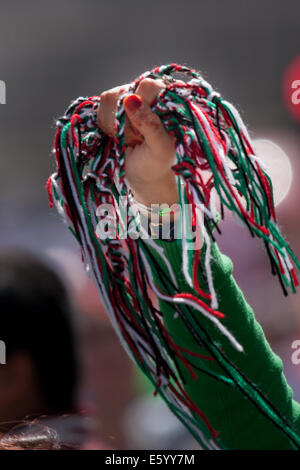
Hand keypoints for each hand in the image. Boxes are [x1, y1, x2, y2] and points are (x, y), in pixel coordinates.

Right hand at [97, 78, 177, 206]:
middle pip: (124, 92)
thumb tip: (130, 98)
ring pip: (109, 98)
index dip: (141, 108)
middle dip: (126, 121)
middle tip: (137, 139)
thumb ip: (150, 125)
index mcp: (168, 99)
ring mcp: (128, 97)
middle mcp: (148, 93)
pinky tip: (118, 137)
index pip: (148, 86)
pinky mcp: (112, 106)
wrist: (143, 176)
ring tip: (129, 140)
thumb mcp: (159, 149)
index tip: (143, 133)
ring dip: (114, 125)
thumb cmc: (157, 163)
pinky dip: (105, 126)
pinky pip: (100, 107)